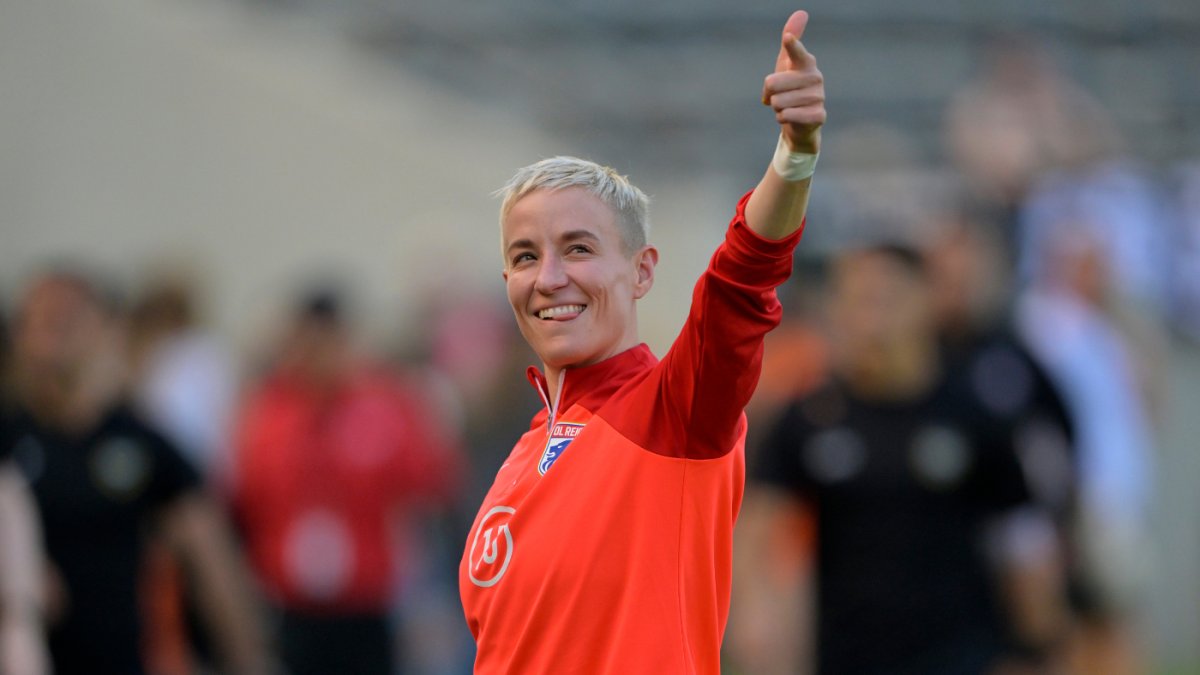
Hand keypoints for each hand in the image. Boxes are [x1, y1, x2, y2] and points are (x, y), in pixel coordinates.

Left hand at [762, 11, 825, 154]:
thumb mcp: (786, 63)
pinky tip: (792, 117)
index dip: (791, 45)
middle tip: (780, 96)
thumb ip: (790, 40)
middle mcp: (815, 77)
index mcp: (806, 62)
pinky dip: (782, 119)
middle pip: (772, 83)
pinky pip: (786, 116)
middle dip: (770, 94)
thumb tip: (801, 12)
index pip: (796, 52)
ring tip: (788, 107)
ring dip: (778, 108)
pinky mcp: (818, 115)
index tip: (787, 38)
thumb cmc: (790, 89)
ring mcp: (819, 97)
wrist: (800, 122)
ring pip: (777, 102)